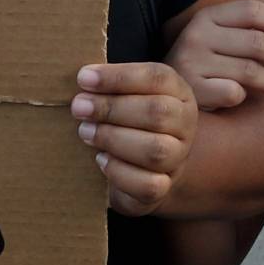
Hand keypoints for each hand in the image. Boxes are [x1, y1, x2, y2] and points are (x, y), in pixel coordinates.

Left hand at [71, 63, 197, 216]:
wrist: (142, 165)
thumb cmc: (128, 120)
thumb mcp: (125, 94)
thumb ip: (109, 86)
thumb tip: (83, 79)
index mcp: (177, 91)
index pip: (156, 77)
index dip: (119, 77)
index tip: (84, 78)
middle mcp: (184, 123)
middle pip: (157, 113)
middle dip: (112, 109)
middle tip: (79, 107)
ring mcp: (178, 157)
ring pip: (155, 150)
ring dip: (113, 139)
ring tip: (85, 132)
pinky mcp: (164, 187)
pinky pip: (148, 184)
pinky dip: (119, 171)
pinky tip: (101, 159)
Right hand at [166, 0, 263, 109]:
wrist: (161, 93)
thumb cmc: (202, 64)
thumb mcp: (220, 38)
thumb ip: (252, 28)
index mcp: (206, 17)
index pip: (252, 11)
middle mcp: (196, 35)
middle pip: (257, 41)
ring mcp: (191, 63)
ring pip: (250, 70)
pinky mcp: (192, 91)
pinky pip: (233, 92)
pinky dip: (244, 96)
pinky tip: (244, 98)